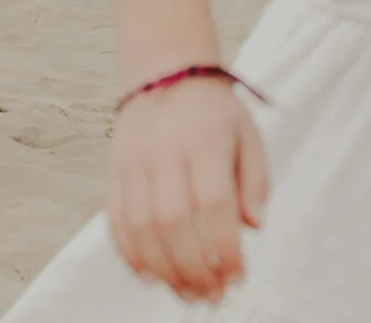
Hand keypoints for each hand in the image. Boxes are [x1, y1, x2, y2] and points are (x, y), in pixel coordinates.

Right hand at [107, 74, 268, 302]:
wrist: (162, 72)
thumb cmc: (215, 114)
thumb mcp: (248, 136)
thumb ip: (256, 181)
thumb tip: (254, 227)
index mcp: (203, 142)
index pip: (213, 203)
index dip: (224, 247)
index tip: (238, 277)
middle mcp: (163, 152)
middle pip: (173, 220)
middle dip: (194, 268)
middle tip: (212, 297)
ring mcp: (133, 161)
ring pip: (140, 224)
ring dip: (163, 268)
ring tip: (186, 293)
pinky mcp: (114, 170)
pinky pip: (115, 217)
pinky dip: (129, 252)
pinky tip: (150, 276)